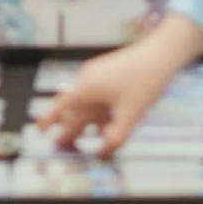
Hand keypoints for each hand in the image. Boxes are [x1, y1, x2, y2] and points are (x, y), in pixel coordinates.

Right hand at [39, 17, 202, 155]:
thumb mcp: (130, 114)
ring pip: (88, 104)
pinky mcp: (110, 74)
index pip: (60, 106)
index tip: (39, 130)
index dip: (48, 119)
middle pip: (73, 108)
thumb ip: (115, 136)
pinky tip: (108, 126)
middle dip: (67, 127)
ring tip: (85, 140)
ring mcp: (99, 75)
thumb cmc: (145, 79)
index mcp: (87, 87)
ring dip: (86, 122)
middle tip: (60, 145)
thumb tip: (104, 150)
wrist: (163, 52)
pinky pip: (99, 97)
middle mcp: (88, 79)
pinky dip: (100, 112)